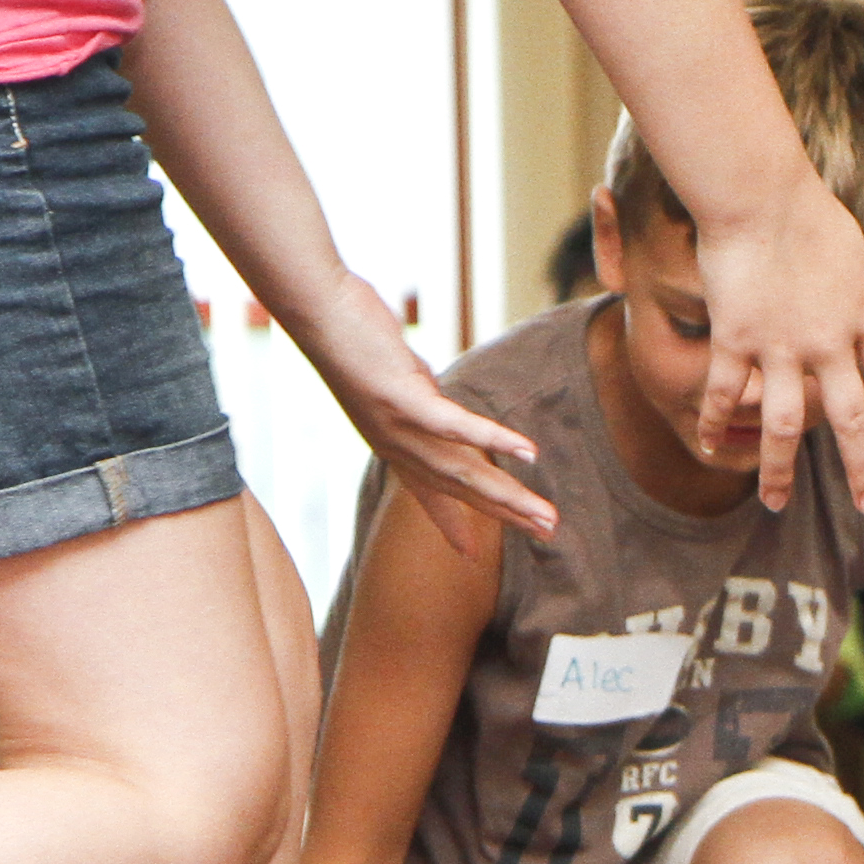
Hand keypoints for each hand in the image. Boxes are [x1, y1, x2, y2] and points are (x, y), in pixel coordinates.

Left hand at [287, 272, 555, 557]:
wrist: (316, 309)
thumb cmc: (353, 332)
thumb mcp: (395, 374)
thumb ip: (419, 393)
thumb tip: (435, 394)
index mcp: (392, 440)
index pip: (426, 492)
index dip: (449, 524)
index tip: (469, 554)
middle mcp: (395, 443)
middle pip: (459, 487)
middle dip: (505, 512)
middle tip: (547, 532)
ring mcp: (397, 425)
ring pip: (462, 469)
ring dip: (507, 494)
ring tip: (545, 514)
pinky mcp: (402, 398)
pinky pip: (454, 426)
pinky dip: (493, 440)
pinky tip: (528, 452)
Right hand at [692, 178, 863, 517]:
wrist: (760, 194)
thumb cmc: (810, 213)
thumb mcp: (859, 253)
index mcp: (863, 319)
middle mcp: (827, 342)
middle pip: (849, 418)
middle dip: (861, 468)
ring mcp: (780, 344)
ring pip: (780, 423)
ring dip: (778, 469)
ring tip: (774, 505)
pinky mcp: (735, 338)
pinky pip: (722, 392)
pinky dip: (712, 421)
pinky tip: (706, 446)